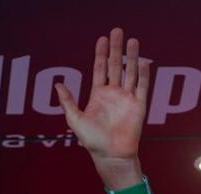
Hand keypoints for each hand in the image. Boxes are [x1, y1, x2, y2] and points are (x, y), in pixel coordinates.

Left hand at [55, 28, 149, 189]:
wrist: (110, 155)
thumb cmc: (91, 141)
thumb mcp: (75, 119)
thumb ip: (68, 101)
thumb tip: (58, 84)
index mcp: (98, 95)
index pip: (100, 69)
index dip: (101, 54)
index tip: (102, 39)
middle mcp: (113, 94)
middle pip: (116, 66)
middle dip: (116, 49)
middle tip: (117, 31)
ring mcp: (127, 99)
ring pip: (130, 73)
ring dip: (132, 57)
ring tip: (132, 40)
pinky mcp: (139, 106)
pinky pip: (142, 87)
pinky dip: (143, 75)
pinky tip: (142, 62)